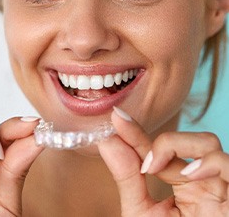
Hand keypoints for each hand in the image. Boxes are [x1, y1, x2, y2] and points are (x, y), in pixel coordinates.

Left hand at [98, 107, 228, 215]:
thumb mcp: (141, 213)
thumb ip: (127, 177)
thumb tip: (107, 141)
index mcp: (179, 182)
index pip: (156, 148)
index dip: (136, 132)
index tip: (117, 118)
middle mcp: (200, 180)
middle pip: (185, 139)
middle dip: (162, 140)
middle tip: (144, 162)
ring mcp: (219, 187)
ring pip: (210, 143)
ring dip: (182, 148)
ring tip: (159, 169)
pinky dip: (209, 164)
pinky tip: (189, 176)